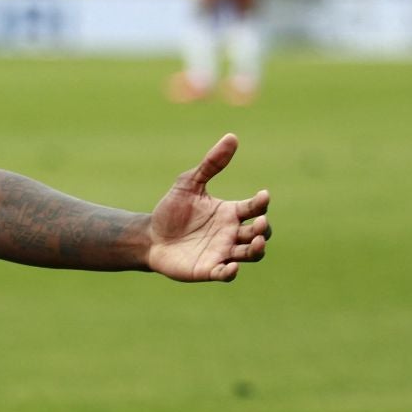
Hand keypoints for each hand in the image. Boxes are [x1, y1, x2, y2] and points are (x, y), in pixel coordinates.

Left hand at [147, 133, 270, 281]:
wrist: (149, 236)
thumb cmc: (172, 211)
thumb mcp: (189, 183)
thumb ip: (211, 164)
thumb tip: (232, 137)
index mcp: (230, 212)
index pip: (254, 208)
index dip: (261, 203)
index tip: (262, 196)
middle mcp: (231, 233)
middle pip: (259, 233)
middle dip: (262, 229)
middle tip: (258, 223)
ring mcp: (222, 252)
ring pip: (250, 254)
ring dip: (256, 250)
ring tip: (255, 243)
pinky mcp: (208, 269)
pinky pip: (225, 274)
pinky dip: (231, 272)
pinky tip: (232, 267)